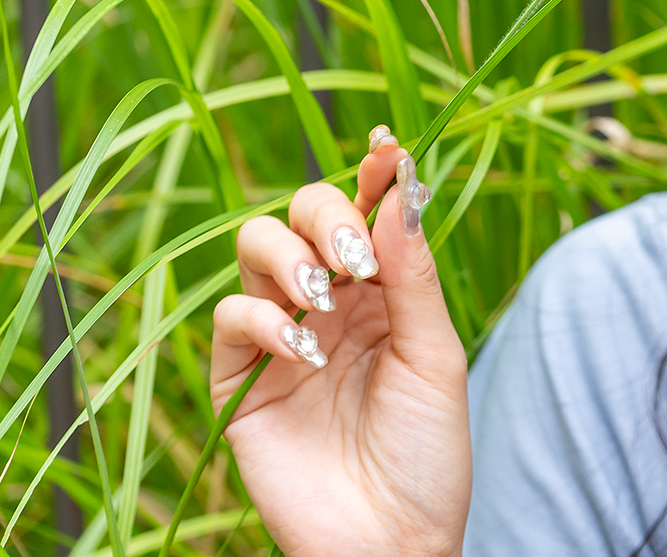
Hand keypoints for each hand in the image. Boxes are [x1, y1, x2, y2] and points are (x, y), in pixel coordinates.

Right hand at [211, 129, 469, 556]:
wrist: (390, 538)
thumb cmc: (428, 452)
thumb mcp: (437, 356)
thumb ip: (413, 274)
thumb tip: (402, 189)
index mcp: (388, 290)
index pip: (372, 211)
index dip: (376, 174)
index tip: (388, 148)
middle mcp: (334, 301)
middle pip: (306, 210)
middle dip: (330, 215)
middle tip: (356, 261)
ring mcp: (284, 335)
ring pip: (257, 245)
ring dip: (290, 256)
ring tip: (326, 300)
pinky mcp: (241, 379)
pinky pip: (230, 315)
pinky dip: (263, 317)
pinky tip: (302, 350)